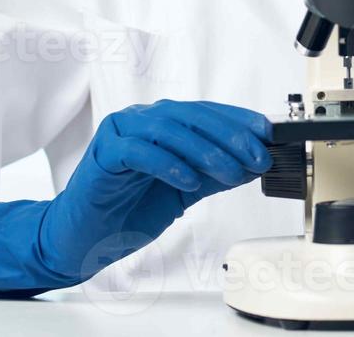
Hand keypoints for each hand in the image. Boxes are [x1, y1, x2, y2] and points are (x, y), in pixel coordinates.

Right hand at [0, 99, 271, 297]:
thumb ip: (215, 174)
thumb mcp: (185, 191)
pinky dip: (169, 164)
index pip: (205, 113)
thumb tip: (253, 163)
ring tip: (231, 172)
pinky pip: (140, 152)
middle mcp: (140, 121)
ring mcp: (120, 134)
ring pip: (168, 129)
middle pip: (190, 116)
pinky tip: (190, 181)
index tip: (267, 134)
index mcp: (160, 123)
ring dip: (205, 150)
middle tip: (255, 155)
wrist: (86, 241)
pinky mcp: (104, 155)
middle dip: (229, 135)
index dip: (238, 121)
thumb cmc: (130, 211)